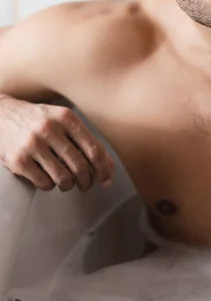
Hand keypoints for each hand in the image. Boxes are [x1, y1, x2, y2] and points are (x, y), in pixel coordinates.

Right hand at [0, 97, 114, 191]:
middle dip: (87, 181)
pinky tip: (48, 178)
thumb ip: (87, 142)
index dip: (103, 169)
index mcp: (66, 118)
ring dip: (69, 185)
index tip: (106, 180)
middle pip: (80, 166)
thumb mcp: (64, 123)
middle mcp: (49, 129)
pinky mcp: (18, 160)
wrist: (0, 115)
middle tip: (86, 185)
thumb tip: (110, 169)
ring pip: (63, 178)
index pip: (94, 150)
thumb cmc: (40, 121)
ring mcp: (32, 144)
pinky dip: (50, 185)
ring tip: (67, 182)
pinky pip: (44, 183)